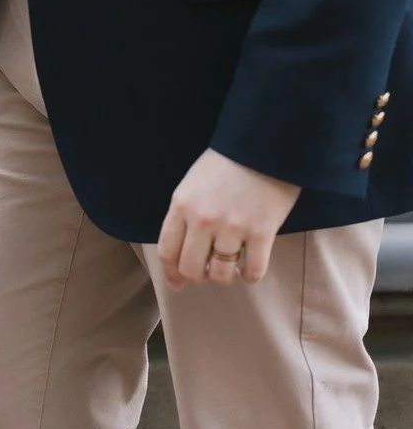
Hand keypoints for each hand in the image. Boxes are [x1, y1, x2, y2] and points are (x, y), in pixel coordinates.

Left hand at [157, 148, 300, 288]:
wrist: (261, 145)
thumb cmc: (225, 163)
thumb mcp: (192, 184)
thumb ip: (184, 214)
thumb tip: (183, 250)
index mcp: (181, 204)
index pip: (167, 250)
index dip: (171, 273)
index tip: (177, 283)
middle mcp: (202, 219)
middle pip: (191, 269)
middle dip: (198, 276)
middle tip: (208, 271)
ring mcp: (232, 227)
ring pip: (220, 275)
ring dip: (224, 277)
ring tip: (230, 266)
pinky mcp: (261, 233)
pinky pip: (252, 272)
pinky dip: (249, 276)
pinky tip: (249, 268)